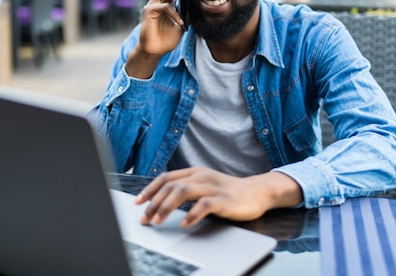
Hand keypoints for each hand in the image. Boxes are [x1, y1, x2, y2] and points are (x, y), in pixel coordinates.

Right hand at [125, 0, 187, 78]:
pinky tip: (180, 21)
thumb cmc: (166, 40)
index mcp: (163, 3)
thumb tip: (195, 7)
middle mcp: (156, 1)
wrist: (155, 51)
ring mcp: (152, 5)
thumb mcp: (181, 26)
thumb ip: (186, 15)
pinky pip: (164, 6)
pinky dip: (174, 12)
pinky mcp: (149, 11)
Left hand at [134, 167, 303, 227]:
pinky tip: (184, 224)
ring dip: (167, 207)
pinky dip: (191, 215)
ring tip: (158, 220)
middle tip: (145, 218)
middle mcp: (202, 176)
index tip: (138, 203)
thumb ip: (186, 188)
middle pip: (171, 185)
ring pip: (183, 191)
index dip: (150, 189)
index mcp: (195, 172)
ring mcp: (213, 186)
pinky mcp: (224, 199)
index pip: (166, 177)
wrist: (257, 192)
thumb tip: (160, 200)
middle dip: (154, 202)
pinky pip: (204, 205)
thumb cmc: (228, 192)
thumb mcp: (204, 185)